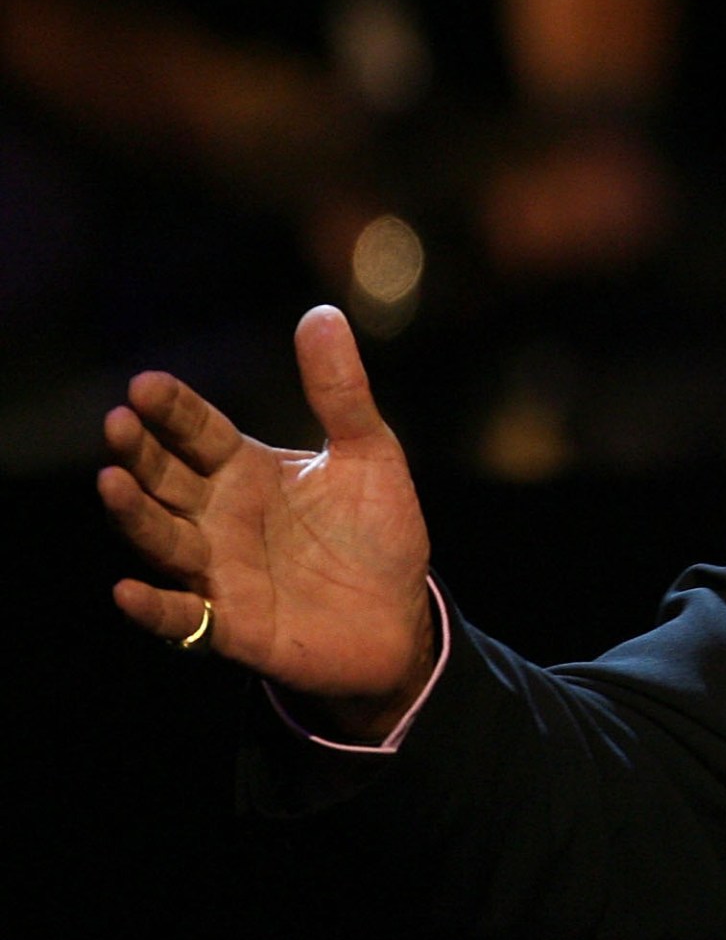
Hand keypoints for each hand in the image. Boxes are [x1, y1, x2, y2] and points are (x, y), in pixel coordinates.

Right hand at [99, 305, 436, 738]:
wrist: (399, 617)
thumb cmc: (377, 532)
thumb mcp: (370, 453)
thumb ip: (341, 391)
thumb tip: (322, 312)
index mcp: (245, 471)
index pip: (197, 432)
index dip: (172, 409)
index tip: (145, 384)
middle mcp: (219, 518)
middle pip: (167, 480)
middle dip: (140, 454)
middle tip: (118, 423)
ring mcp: (218, 571)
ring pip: (163, 540)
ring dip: (135, 515)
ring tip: (112, 483)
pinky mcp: (231, 626)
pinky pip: (182, 618)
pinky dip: (154, 607)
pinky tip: (128, 590)